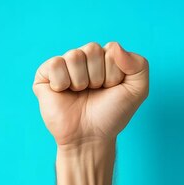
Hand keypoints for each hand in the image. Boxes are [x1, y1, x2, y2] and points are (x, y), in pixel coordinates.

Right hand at [33, 42, 148, 146]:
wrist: (89, 137)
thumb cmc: (111, 115)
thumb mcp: (137, 91)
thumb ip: (139, 64)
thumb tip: (114, 47)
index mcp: (104, 58)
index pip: (111, 49)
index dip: (113, 73)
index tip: (110, 89)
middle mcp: (83, 58)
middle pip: (92, 49)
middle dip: (97, 77)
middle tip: (94, 92)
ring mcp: (63, 65)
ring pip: (74, 56)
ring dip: (81, 81)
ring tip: (79, 93)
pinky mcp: (44, 75)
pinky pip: (55, 64)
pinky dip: (62, 83)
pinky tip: (63, 92)